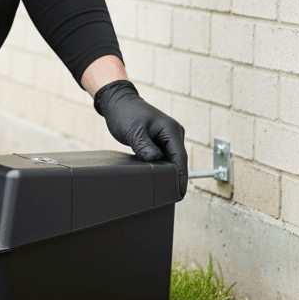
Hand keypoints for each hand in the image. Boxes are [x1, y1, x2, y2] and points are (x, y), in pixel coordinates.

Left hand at [93, 80, 187, 197]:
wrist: (117, 102)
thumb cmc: (125, 113)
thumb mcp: (134, 132)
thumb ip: (145, 147)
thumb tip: (156, 161)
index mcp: (171, 130)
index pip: (180, 158)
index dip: (181, 177)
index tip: (180, 193)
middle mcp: (173, 134)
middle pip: (177, 161)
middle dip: (174, 177)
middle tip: (169, 196)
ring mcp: (167, 137)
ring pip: (170, 160)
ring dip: (166, 172)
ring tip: (163, 190)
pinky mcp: (159, 140)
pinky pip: (163, 157)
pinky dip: (159, 166)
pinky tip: (155, 177)